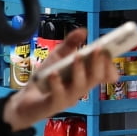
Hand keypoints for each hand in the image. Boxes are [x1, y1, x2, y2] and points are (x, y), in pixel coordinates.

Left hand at [3, 30, 117, 130]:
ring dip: (79, 70)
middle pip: (95, 78)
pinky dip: (57, 83)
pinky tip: (53, 74)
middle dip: (99, 64)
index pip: (104, 75)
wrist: (26, 99)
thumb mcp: (58, 57)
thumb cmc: (46, 78)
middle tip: (98, 50)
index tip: (109, 52)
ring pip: (80, 86)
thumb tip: (83, 31)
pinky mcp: (54, 104)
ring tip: (77, 57)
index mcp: (84, 78)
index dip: (110, 65)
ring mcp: (68, 97)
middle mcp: (80, 88)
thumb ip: (70, 44)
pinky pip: (58, 94)